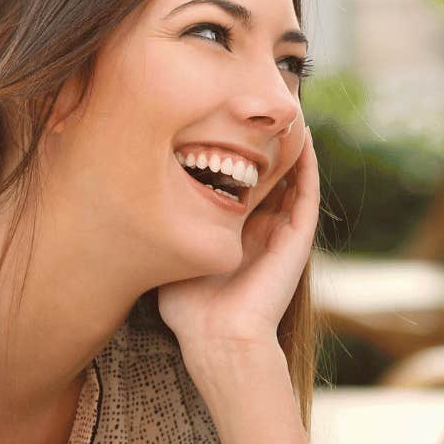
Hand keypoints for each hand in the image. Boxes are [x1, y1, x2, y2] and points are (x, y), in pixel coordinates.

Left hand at [158, 127, 318, 367]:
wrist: (220, 338)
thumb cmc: (191, 309)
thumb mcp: (173, 255)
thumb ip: (167, 229)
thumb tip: (135, 197)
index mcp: (237, 234)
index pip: (240, 185)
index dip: (235, 154)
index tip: (221, 123)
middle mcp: (263, 229)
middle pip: (269, 175)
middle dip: (264, 142)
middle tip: (256, 105)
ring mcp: (283, 231)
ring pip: (293, 177)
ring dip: (291, 145)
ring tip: (285, 108)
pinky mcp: (298, 236)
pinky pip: (308, 190)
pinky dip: (308, 162)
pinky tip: (302, 134)